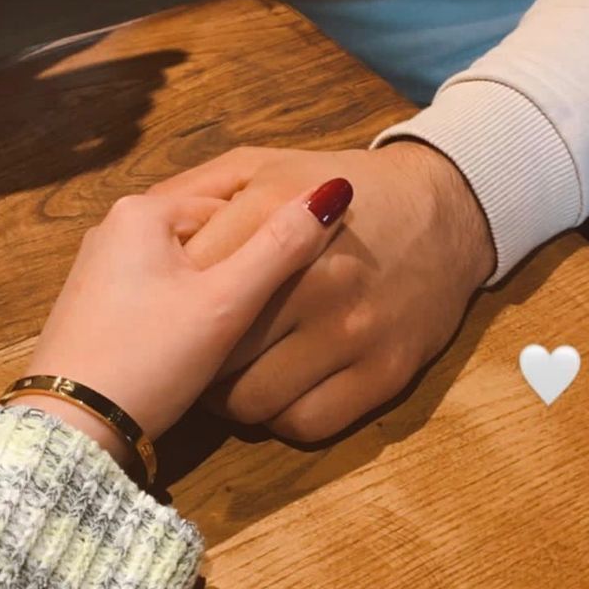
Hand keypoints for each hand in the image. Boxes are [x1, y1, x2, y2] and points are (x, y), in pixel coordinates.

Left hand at [18, 179, 352, 465]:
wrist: (70, 429)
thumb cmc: (150, 356)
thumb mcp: (224, 303)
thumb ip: (279, 248)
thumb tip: (332, 193)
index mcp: (142, 209)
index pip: (233, 205)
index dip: (271, 239)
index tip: (302, 273)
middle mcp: (116, 229)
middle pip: (207, 236)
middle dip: (240, 267)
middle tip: (273, 307)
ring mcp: (103, 271)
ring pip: (186, 270)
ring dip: (216, 295)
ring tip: (240, 332)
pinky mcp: (100, 311)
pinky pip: (162, 296)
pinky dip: (188, 314)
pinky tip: (203, 347)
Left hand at [147, 143, 494, 441]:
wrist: (447, 214)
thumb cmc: (341, 188)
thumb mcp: (265, 165)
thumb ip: (200, 189)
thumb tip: (141, 227)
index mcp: (275, 212)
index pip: (192, 273)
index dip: (172, 295)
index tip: (171, 304)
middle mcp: (314, 277)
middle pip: (217, 346)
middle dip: (200, 351)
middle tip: (199, 346)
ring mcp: (351, 331)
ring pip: (251, 399)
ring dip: (231, 394)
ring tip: (235, 369)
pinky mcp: (382, 374)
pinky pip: (301, 423)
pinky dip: (277, 414)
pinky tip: (275, 387)